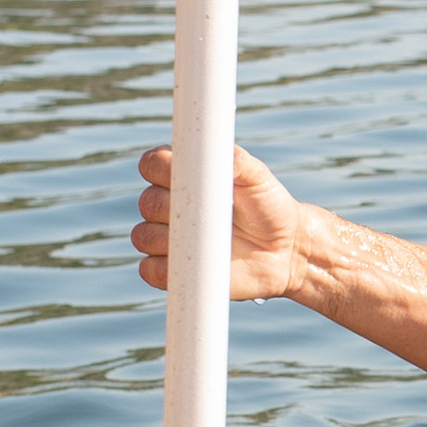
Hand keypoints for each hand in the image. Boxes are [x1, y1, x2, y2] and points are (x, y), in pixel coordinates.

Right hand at [133, 144, 303, 300]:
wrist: (282, 250)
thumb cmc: (269, 207)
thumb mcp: (258, 178)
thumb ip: (238, 161)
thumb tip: (221, 154)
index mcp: (183, 176)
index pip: (152, 164)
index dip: (160, 167)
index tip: (183, 174)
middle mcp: (170, 206)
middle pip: (146, 201)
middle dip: (170, 205)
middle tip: (206, 211)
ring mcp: (168, 239)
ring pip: (143, 236)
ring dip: (167, 238)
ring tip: (206, 238)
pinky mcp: (171, 271)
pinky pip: (149, 270)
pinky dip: (164, 268)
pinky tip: (193, 263)